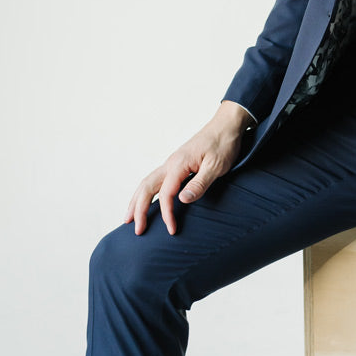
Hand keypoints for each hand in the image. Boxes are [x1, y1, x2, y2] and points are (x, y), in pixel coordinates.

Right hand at [125, 101, 253, 235]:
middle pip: (146, 187)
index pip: (165, 194)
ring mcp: (172, 163)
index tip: (171, 230)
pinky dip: (145, 192)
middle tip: (136, 230)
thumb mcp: (216, 166)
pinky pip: (155, 180)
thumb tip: (182, 200)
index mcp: (179, 164)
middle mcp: (171, 163)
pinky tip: (145, 201)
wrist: (226, 125)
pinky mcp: (176, 165)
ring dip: (136, 200)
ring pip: (147, 182)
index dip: (166, 214)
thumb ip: (200, 183)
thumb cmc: (224, 144)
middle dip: (138, 209)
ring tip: (129, 218)